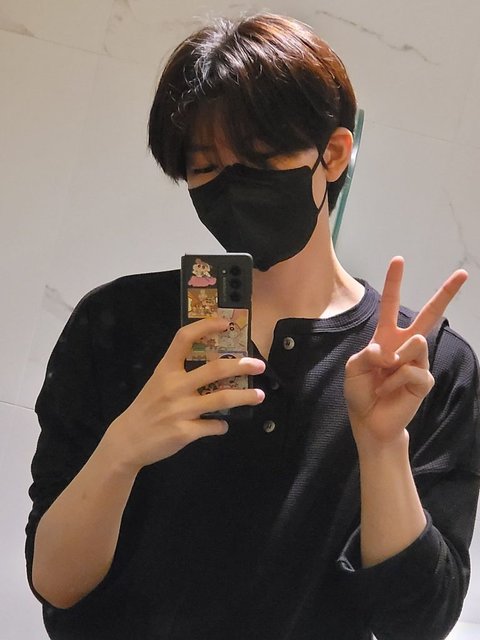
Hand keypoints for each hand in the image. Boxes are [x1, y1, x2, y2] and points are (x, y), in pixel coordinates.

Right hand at [105, 317, 264, 471]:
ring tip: (259, 395)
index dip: (206, 327)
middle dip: (242, 365)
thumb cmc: (146, 408)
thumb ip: (180, 373)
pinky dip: (223, 425)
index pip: (184, 339)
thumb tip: (216, 368)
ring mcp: (180, 410)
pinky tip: (223, 424)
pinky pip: (214, 425)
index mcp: (165, 370)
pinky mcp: (185, 432)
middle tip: (259, 365)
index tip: (225, 324)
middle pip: (215, 369)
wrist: (127, 441)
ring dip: (245, 396)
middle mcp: (174, 386)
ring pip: (222, 398)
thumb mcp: (157, 383)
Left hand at [344, 257, 467, 447]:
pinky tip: (388, 391)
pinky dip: (393, 381)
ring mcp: (418, 361)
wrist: (369, 421)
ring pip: (416, 344)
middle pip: (429, 315)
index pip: (390, 305)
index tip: (398, 260)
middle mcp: (405, 345)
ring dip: (394, 361)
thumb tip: (387, 351)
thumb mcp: (353, 370)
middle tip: (462, 274)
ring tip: (384, 377)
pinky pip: (411, 371)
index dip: (394, 283)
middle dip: (445, 294)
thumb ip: (365, 356)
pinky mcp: (424, 380)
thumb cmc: (361, 392)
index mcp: (385, 337)